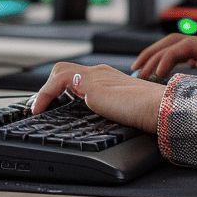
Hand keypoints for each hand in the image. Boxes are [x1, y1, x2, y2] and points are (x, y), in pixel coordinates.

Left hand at [31, 63, 165, 133]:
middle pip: (66, 70)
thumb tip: (105, 126)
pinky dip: (44, 94)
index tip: (54, 105)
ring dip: (45, 91)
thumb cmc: (150, 113)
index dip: (63, 91)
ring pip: (59, 71)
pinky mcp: (89, 82)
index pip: (80, 77)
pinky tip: (40, 110)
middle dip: (50, 88)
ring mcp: (95, 75)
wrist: (158, 108)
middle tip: (43, 108)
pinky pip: (57, 81)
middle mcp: (101, 73)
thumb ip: (113, 113)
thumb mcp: (125, 112)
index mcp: (110, 79)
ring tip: (38, 109)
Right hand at [132, 34, 196, 88]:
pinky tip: (166, 73)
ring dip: (161, 57)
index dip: (165, 58)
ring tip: (144, 71)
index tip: (153, 75)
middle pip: (176, 41)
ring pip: (181, 47)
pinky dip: (174, 62)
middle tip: (136, 70)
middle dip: (154, 53)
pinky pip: (191, 55)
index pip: (184, 46)